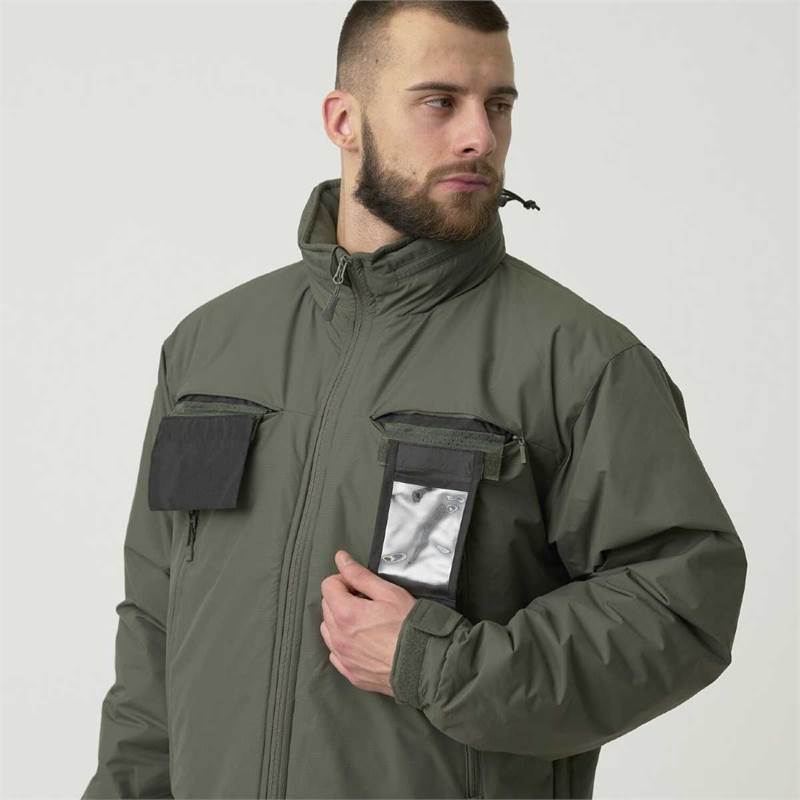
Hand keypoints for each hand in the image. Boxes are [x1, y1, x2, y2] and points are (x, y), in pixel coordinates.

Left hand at [320, 550, 415, 697]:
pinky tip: (362, 641)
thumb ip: (360, 575)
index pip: (328, 586)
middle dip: (342, 598)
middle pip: (327, 606)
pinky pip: (336, 653)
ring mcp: (343, 657)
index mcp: (345, 613)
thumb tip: (341, 559)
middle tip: (367, 601)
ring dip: (340, 620)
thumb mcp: (388, 593)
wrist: (423, 664)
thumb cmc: (409, 627)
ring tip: (365, 621)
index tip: (360, 585)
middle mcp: (338, 637)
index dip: (344, 580)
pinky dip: (343, 643)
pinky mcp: (350, 673)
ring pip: (328, 630)